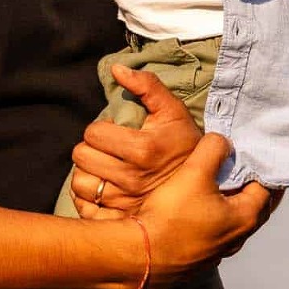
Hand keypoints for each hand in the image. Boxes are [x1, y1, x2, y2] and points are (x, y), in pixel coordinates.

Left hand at [69, 65, 202, 219]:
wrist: (207, 185)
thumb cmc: (185, 144)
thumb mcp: (173, 111)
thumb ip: (146, 86)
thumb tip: (116, 69)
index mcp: (142, 149)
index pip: (93, 133)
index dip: (101, 129)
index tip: (115, 132)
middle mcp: (132, 178)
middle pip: (82, 157)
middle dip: (92, 148)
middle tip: (108, 149)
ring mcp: (125, 202)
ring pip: (81, 183)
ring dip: (88, 172)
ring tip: (104, 167)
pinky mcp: (121, 220)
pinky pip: (86, 208)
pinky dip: (88, 198)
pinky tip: (103, 187)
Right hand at [133, 133, 277, 288]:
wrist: (141, 256)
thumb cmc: (172, 214)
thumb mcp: (194, 172)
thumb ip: (213, 150)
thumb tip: (224, 142)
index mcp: (245, 218)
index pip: (267, 189)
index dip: (263, 169)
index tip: (256, 155)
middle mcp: (236, 238)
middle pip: (253, 208)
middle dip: (251, 187)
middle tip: (243, 169)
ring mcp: (217, 252)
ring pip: (233, 223)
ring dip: (231, 205)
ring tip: (219, 186)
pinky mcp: (198, 259)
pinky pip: (214, 234)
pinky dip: (213, 219)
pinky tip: (196, 210)